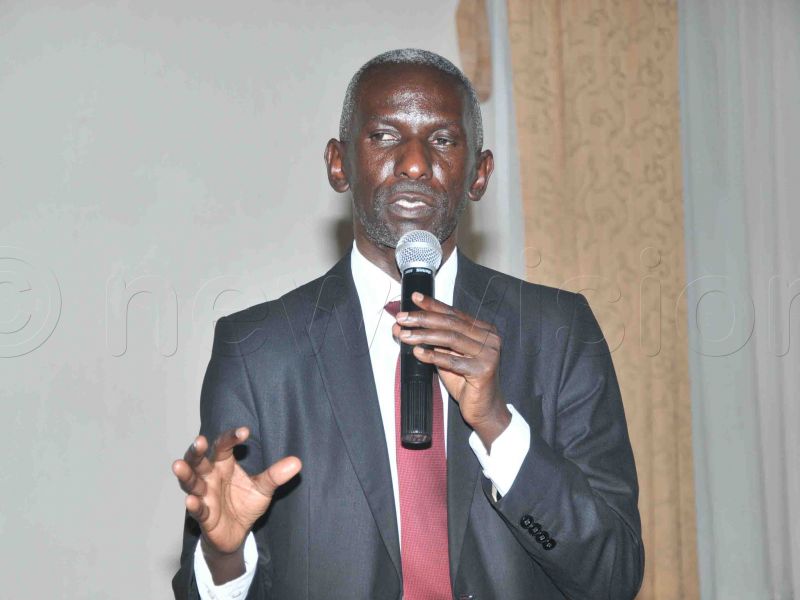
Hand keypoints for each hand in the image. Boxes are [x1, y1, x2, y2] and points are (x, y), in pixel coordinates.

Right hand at [172, 427, 300, 582]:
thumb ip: (276, 475)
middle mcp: (210, 477)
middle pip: (199, 461)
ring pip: (191, 482)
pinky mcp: (204, 516)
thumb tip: (297, 462)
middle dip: (195, 451)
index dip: (231, 437)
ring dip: (185, 474)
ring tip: (178, 465)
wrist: (236, 534)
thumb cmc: (245, 504)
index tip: (244, 431)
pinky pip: (198, 509)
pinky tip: (191, 500)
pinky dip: (194, 505)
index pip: (223, 446)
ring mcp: (204, 495)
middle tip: (197, 440)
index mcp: (223, 465)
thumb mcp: (263, 488)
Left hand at [391, 292, 510, 448]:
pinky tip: (418, 352)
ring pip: (451, 338)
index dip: (433, 305)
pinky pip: (453, 361)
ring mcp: (489, 354)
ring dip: (424, 335)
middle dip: (423, 319)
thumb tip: (403, 328)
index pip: (453, 313)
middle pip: (451, 323)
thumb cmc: (466, 382)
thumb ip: (431, 341)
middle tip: (403, 318)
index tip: (414, 298)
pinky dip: (433, 356)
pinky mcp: (484, 371)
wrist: (485, 409)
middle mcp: (489, 338)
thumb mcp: (447, 356)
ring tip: (405, 335)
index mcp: (483, 329)